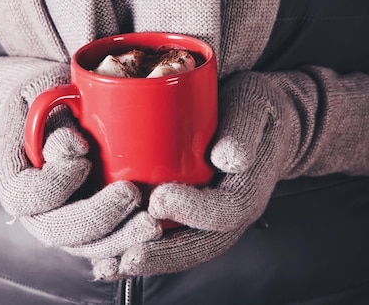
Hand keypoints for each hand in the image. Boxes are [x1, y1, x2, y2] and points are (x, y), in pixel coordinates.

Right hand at [0, 72, 159, 253]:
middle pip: (58, 231)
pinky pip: (105, 245)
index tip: (83, 159)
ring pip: (84, 247)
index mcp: (14, 176)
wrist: (54, 109)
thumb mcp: (43, 92)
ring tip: (152, 223)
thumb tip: (73, 149)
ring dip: (119, 239)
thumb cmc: (49, 95)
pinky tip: (154, 231)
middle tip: (132, 195)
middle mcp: (33, 209)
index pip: (26, 195)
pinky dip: (128, 242)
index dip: (55, 183)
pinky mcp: (88, 226)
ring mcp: (60, 221)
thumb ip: (50, 118)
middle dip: (98, 218)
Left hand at [92, 67, 368, 277]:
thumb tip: (228, 158)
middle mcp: (229, 211)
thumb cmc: (255, 106)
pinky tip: (110, 256)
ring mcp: (210, 215)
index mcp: (249, 187)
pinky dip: (140, 246)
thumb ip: (244, 130)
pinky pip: (169, 235)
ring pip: (181, 247)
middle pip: (199, 244)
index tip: (160, 199)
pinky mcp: (190, 210)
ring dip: (145, 259)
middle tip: (127, 257)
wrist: (263, 116)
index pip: (226, 210)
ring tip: (109, 266)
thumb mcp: (255, 106)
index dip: (194, 210)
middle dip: (162, 254)